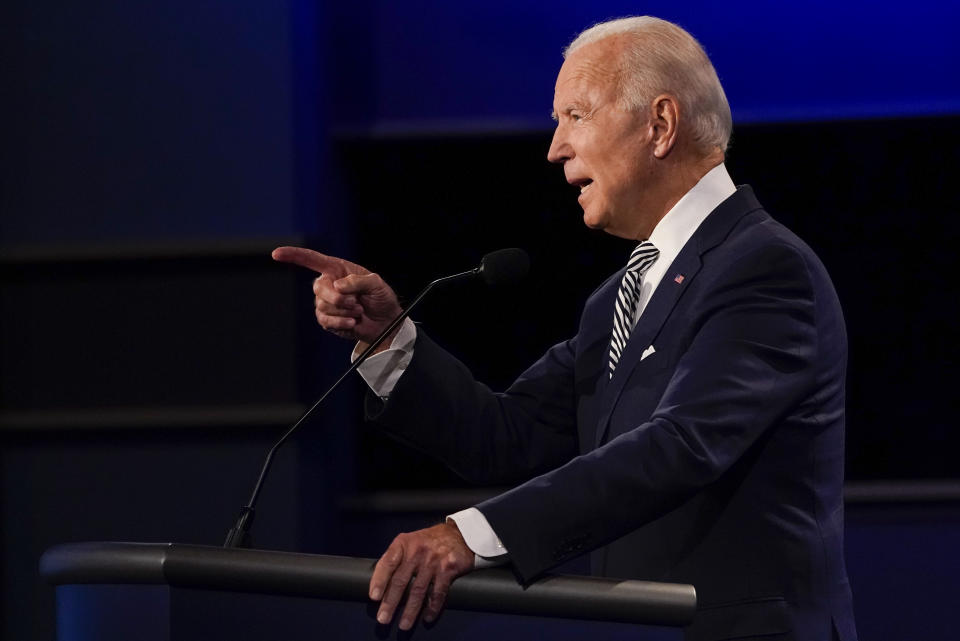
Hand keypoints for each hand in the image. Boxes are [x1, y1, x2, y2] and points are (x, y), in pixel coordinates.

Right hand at [272, 246, 402, 344]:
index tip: (276, 254)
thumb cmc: (381, 298)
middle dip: (338, 298)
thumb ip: (358, 281)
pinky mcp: (326, 320)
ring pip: (323, 306)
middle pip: (319, 288)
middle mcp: (328, 284)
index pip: (311, 259)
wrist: (384, 322)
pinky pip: (325, 321)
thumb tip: (338, 285)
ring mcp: (325, 302)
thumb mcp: (376, 284)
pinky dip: (341, 322)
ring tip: (359, 311)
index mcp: (337, 269)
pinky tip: (352, 322)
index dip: (293, 255)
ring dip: (345, 311)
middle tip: (356, 303)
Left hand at [369, 522, 473, 629]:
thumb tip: (379, 583)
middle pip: (401, 580)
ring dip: (410, 610)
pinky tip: (427, 617)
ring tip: (404, 624)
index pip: (388, 563)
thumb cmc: (429, 541)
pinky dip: (432, 608)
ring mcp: (433, 561)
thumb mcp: (409, 541)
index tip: (374, 597)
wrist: (459, 534)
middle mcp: (417, 551)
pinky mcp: (448, 569)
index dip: (379, 580)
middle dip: (391, 602)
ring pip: (418, 590)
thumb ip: (395, 558)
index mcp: (404, 544)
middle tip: (383, 618)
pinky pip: (438, 593)